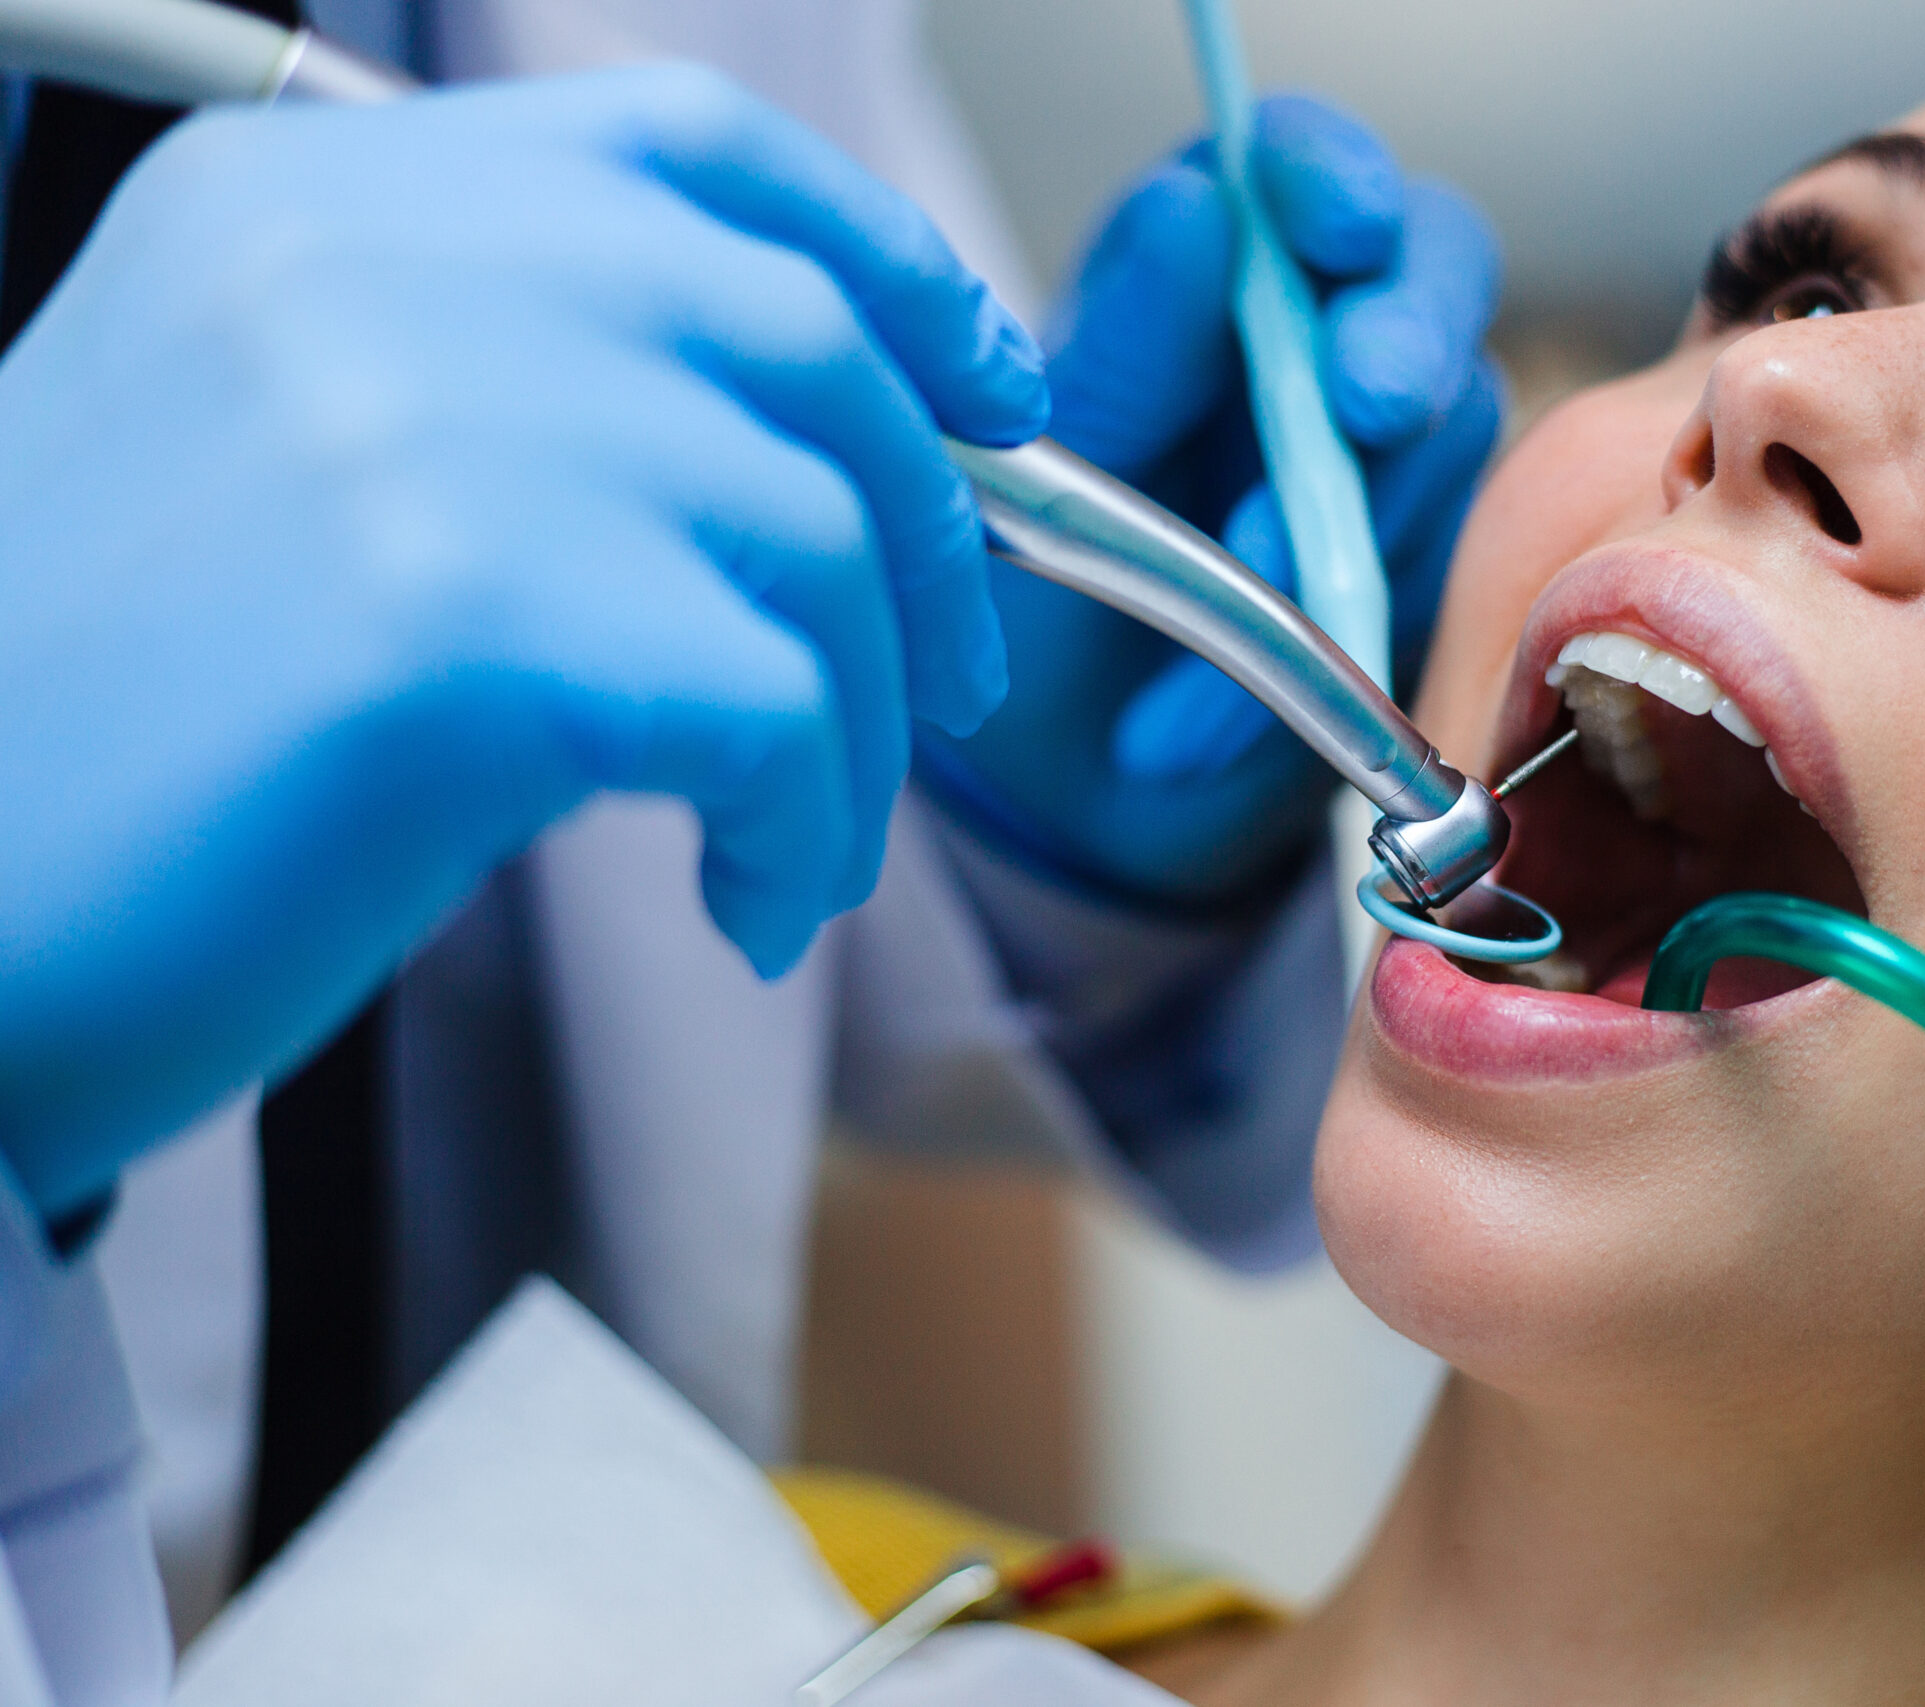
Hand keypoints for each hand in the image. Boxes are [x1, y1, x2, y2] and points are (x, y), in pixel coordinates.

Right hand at [0, 66, 1046, 1217]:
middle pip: (799, 342)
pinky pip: (779, 710)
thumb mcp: (284, 458)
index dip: (888, 260)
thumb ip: (514, 382)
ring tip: (799, 844)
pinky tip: (747, 906)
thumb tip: (828, 444)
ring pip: (817, 541)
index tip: (999, 390)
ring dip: (864, 725)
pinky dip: (811, 826)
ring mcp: (417, 421)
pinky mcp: (465, 619)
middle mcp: (366, 258)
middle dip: (931, 525)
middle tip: (951, 677)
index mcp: (311, 190)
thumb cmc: (121, 734)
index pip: (687, 149)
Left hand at [918, 94, 1502, 908]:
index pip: (1301, 166)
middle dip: (1408, 335)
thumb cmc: (1025, 567)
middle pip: (1437, 269)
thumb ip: (1127, 336)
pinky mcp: (1421, 567)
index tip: (1335, 227)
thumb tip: (1200, 208)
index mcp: (1211, 261)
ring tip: (1221, 607)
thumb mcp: (1043, 453)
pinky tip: (1186, 727)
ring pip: (1447, 434)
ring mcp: (1390, 450)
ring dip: (1339, 527)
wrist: (1042, 759)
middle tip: (1367, 402)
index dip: (1333, 178)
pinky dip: (1304, 660)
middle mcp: (1322, 332)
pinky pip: (1412, 591)